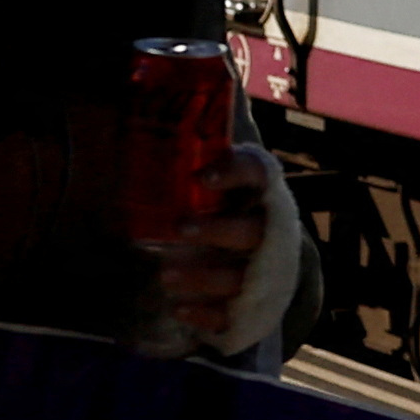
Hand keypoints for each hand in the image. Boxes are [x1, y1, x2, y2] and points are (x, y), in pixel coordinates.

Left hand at [136, 140, 277, 355]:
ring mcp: (261, 272)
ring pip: (238, 277)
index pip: (257, 174)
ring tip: (165, 276)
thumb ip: (193, 151)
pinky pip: (232, 315)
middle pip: (251, 232)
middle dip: (216, 231)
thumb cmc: (228, 210)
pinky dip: (206, 315)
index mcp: (260, 193)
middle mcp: (266, 232)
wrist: (266, 262)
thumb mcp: (217, 181)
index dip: (234, 173)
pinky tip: (179, 309)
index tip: (202, 175)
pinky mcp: (250, 308)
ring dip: (202, 277)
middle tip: (180, 228)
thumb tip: (152, 104)